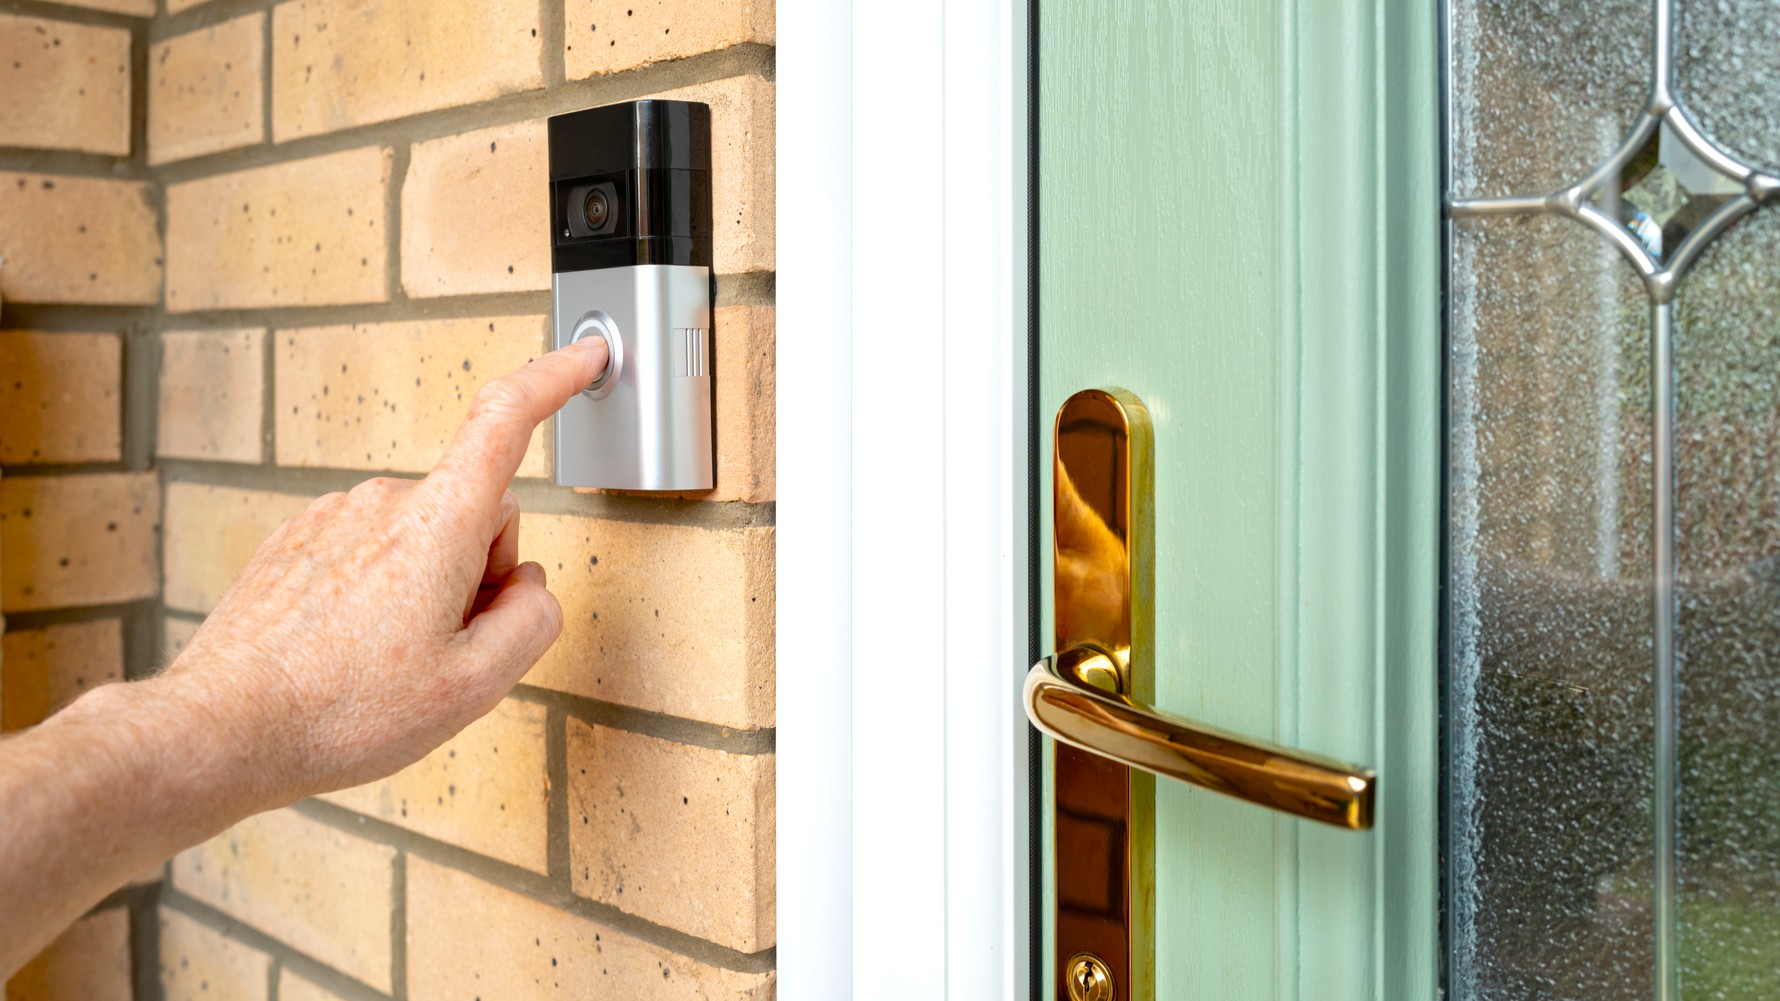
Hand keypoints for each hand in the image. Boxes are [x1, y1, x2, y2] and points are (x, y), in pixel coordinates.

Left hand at [152, 336, 609, 808]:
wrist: (222, 729)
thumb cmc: (339, 712)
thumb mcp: (474, 688)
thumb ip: (532, 622)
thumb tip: (530, 587)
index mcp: (435, 525)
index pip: (507, 420)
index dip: (555, 380)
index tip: (586, 354)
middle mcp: (382, 501)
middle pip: (476, 512)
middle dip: (481, 571)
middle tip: (445, 647)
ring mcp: (333, 515)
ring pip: (423, 535)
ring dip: (428, 586)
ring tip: (386, 659)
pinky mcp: (298, 538)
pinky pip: (371, 549)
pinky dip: (380, 591)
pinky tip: (351, 649)